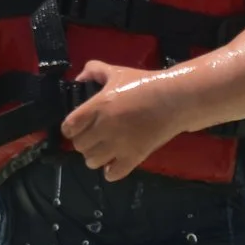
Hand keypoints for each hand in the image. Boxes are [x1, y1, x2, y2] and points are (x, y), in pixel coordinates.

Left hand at [59, 59, 184, 180]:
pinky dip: (110, 171)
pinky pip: (112, 174)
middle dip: (84, 142)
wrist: (174, 98)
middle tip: (93, 138)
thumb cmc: (145, 83)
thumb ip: (95, 70)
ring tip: (103, 151)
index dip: (71, 129)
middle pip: (79, 146)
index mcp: (98, 106)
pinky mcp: (134, 157)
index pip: (69, 127)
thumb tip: (78, 79)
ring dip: (95, 157)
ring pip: (92, 162)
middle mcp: (105, 127)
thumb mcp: (117, 71)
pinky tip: (114, 163)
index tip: (78, 128)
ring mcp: (119, 144)